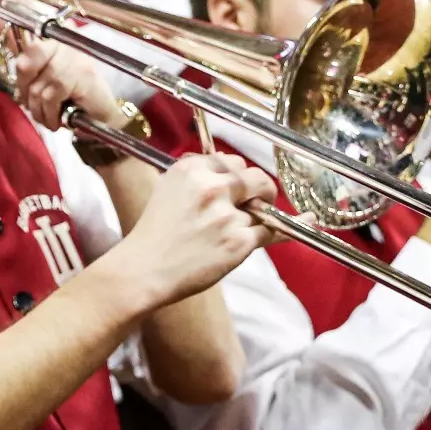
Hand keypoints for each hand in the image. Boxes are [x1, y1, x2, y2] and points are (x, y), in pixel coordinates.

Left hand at [10, 24, 131, 134]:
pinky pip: (51, 97)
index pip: (28, 46)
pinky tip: (57, 121)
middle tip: (32, 106)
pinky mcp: (82, 75)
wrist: (104, 119)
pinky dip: (50, 115)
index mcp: (56, 42)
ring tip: (47, 119)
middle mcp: (66, 44)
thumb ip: (29, 70)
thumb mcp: (47, 82)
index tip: (20, 90)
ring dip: (38, 110)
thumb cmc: (73, 100)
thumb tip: (6, 51)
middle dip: (25, 91)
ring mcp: (75, 58)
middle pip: (27, 64)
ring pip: (38, 87)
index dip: (20, 69)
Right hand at [111, 153, 274, 311]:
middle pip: (257, 178)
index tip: (240, 187)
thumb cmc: (155, 232)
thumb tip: (225, 162)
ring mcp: (227, 215)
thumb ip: (198, 173)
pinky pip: (271, 231)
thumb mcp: (168, 187)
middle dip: (261, 190)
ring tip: (244, 228)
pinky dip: (276, 233)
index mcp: (192, 170)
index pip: (234, 161)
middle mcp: (212, 187)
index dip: (239, 176)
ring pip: (265, 207)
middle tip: (259, 202)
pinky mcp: (239, 242)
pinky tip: (285, 230)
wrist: (145, 268)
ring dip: (260, 216)